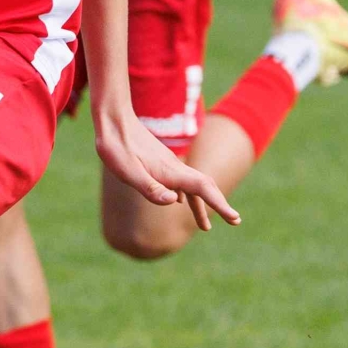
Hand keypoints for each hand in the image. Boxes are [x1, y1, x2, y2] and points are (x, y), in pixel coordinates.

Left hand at [94, 105, 239, 230]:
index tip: (235, 219)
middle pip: (204, 187)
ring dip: (200, 205)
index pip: (203, 189)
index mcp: (171, 172)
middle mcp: (174, 167)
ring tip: (204, 226)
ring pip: (191, 186)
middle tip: (235, 221)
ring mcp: (168, 164)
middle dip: (219, 205)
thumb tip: (176, 202)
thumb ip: (151, 188)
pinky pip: (179, 181)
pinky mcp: (159, 162)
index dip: (220, 204)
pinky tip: (179, 201)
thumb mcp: (128, 173)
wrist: (112, 120)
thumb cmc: (116, 147)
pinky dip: (186, 195)